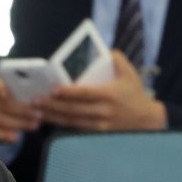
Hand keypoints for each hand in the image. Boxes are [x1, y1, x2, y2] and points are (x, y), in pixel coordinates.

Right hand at [0, 73, 42, 143]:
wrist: (4, 114)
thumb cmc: (16, 98)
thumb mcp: (20, 91)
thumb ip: (26, 91)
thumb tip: (41, 95)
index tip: (5, 94)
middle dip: (20, 110)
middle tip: (38, 115)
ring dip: (17, 124)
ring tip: (34, 125)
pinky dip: (4, 136)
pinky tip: (16, 138)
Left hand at [37, 50, 166, 131]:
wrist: (146, 119)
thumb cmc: (134, 93)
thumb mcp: (129, 74)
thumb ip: (117, 59)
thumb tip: (103, 49)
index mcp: (109, 95)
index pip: (85, 94)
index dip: (68, 93)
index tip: (53, 90)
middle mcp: (103, 110)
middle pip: (73, 109)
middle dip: (52, 105)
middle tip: (35, 101)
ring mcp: (99, 124)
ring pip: (71, 121)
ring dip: (52, 116)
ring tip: (36, 111)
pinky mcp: (96, 132)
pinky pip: (75, 129)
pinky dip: (61, 125)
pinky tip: (48, 120)